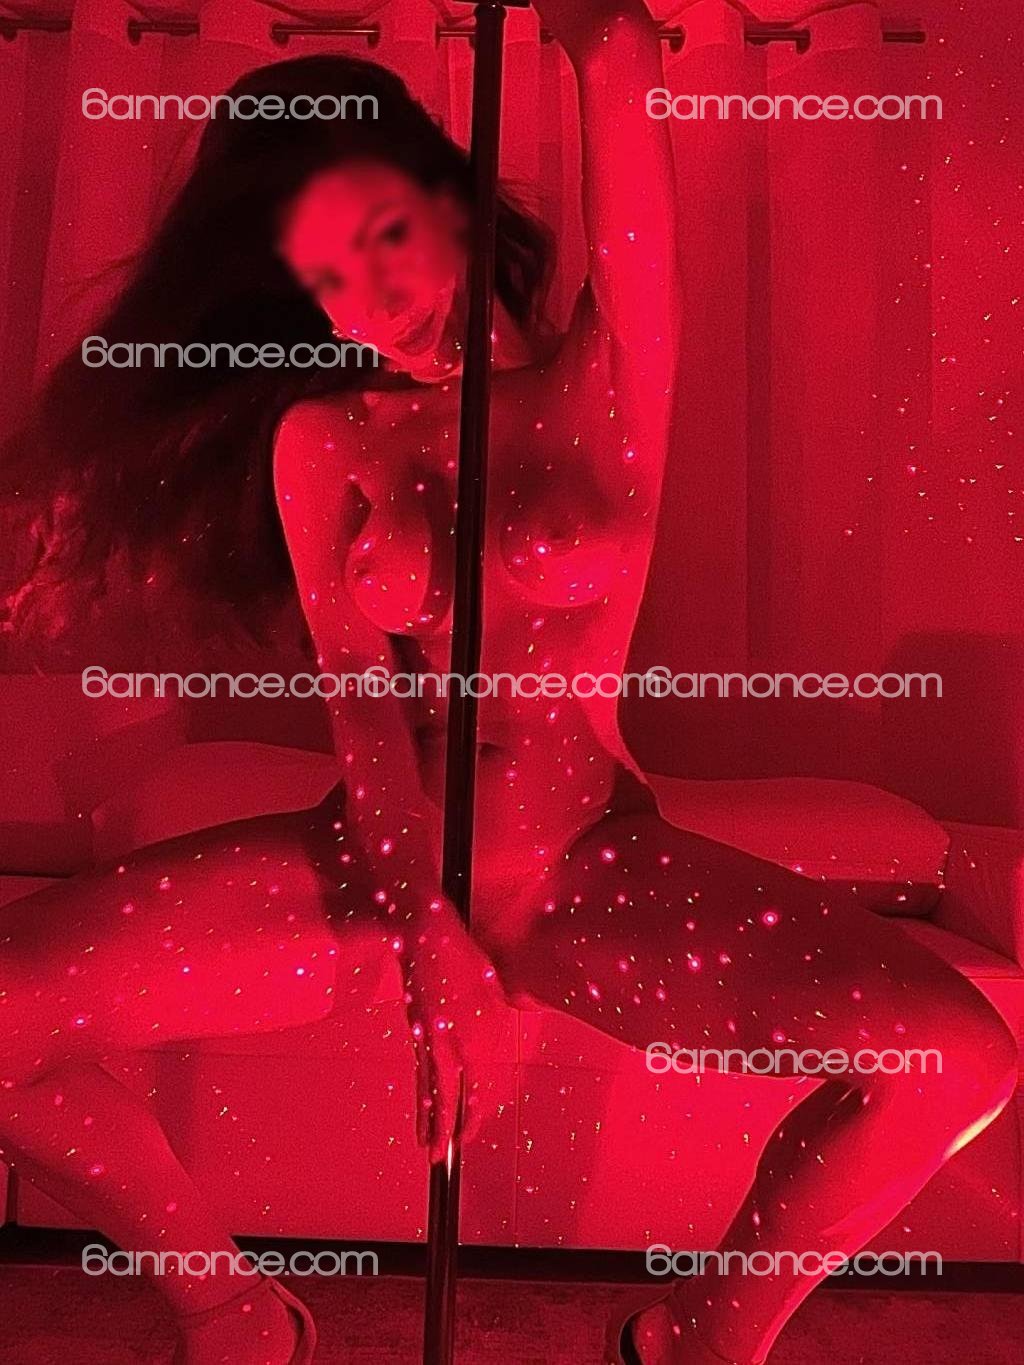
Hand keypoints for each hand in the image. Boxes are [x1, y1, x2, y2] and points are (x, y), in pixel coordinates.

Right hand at [403, 914, 512, 1163]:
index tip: (467, 1136)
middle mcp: (446, 1042)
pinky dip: (420, 1089)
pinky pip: (418, 1067)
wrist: (421, 933)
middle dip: (439, 1129)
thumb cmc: (463, 955)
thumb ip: (497, 1019)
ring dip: (424, 1116)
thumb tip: (498, 1037)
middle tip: (437, 1159)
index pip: (473, 1089)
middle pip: (442, 1097)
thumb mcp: (493, 987)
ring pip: (425, 1085)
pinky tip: (420, 1101)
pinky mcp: (414, 1027)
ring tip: (423, 1142)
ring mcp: (425, 1036)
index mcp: (472, 1035)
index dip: (471, 1116)